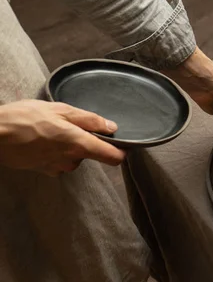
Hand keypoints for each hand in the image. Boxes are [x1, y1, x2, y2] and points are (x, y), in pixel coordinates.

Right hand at [0, 100, 125, 175]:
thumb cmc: (24, 118)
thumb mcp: (60, 110)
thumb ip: (90, 120)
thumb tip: (112, 127)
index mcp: (80, 144)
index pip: (114, 158)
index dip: (119, 150)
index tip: (117, 142)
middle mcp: (72, 160)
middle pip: (91, 153)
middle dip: (84, 140)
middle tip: (67, 124)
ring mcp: (58, 168)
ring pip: (74, 157)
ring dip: (68, 145)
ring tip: (50, 130)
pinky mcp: (45, 171)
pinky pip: (59, 161)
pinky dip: (55, 152)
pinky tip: (41, 140)